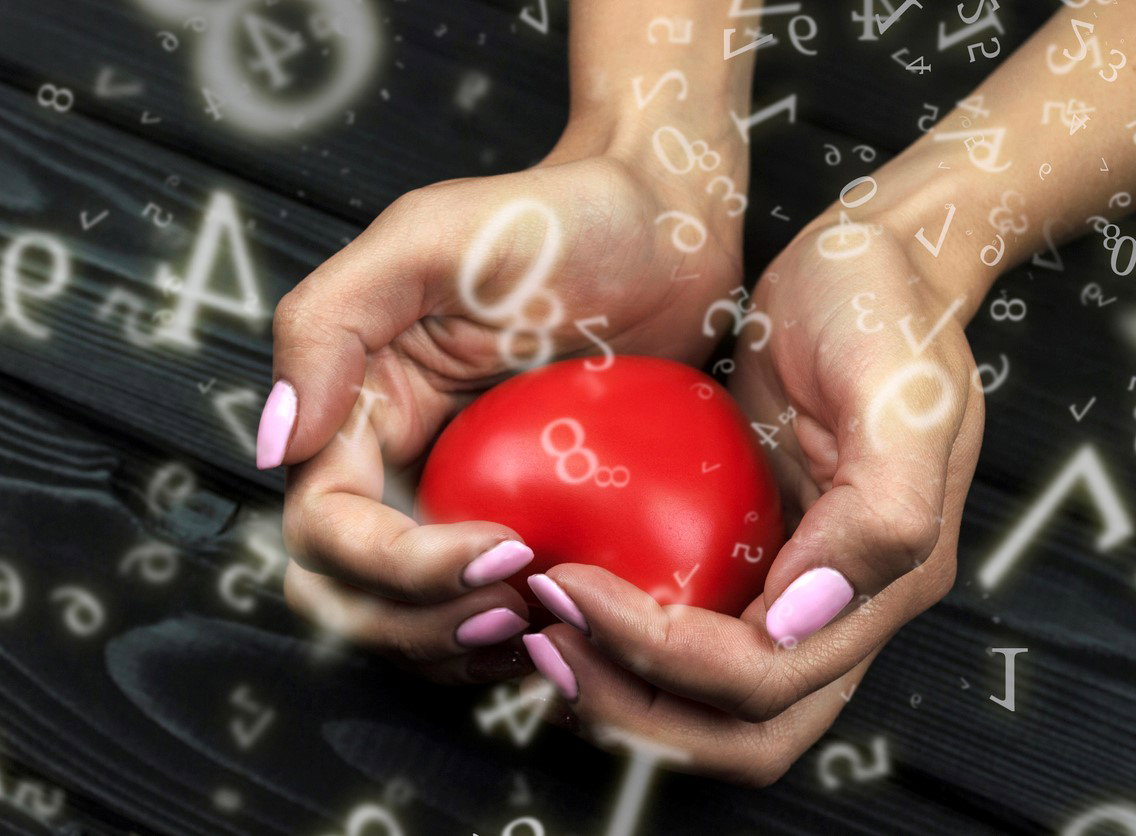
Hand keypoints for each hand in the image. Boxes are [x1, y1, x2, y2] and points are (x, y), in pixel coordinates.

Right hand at [270, 129, 744, 685]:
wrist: (666, 231)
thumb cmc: (557, 219)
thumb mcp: (427, 242)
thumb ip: (327, 325)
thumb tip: (277, 442)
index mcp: (360, 409)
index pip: (330, 527)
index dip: (396, 565)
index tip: (503, 552)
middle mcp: (399, 464)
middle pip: (352, 593)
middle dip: (417, 623)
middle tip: (515, 610)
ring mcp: (463, 498)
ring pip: (415, 618)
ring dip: (461, 646)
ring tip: (547, 626)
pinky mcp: (529, 517)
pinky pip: (491, 604)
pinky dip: (512, 637)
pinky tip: (569, 623)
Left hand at [516, 207, 983, 784]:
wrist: (873, 260)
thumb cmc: (886, 306)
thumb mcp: (902, 387)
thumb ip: (883, 513)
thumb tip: (799, 621)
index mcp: (888, 581)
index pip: (765, 678)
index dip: (664, 658)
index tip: (573, 588)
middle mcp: (842, 606)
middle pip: (739, 728)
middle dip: (634, 706)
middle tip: (542, 642)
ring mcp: (797, 587)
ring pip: (709, 706)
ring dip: (621, 692)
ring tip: (540, 634)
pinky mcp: (755, 557)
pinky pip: (689, 635)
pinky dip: (624, 642)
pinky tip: (563, 596)